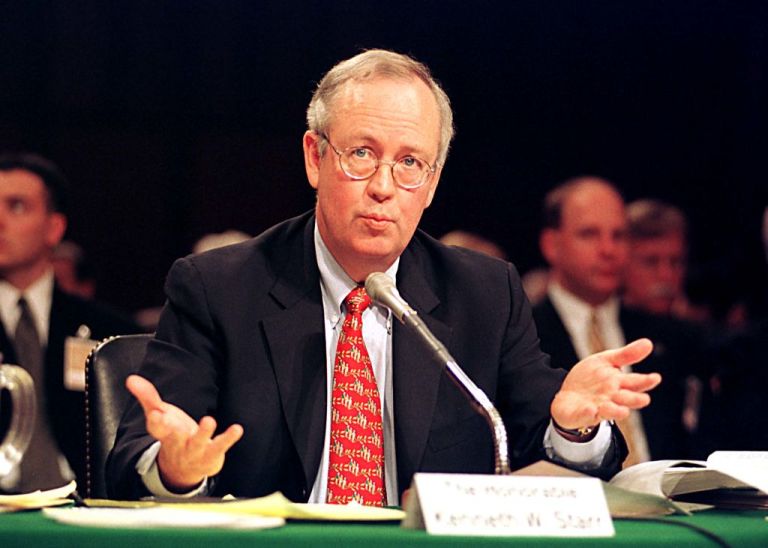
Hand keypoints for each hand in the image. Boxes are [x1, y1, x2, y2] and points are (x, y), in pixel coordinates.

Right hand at [126, 374, 243, 490]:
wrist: (184, 469)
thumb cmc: (172, 435)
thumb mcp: (160, 416)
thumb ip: (148, 396)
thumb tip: (131, 379)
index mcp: (164, 433)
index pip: (157, 428)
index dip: (156, 421)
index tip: (155, 414)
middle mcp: (178, 444)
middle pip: (174, 438)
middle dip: (173, 430)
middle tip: (173, 422)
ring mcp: (196, 450)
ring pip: (198, 442)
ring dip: (204, 433)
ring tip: (209, 421)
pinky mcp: (212, 454)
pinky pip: (220, 446)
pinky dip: (229, 438)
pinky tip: (237, 429)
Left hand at [550, 338, 660, 429]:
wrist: (568, 395)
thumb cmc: (591, 379)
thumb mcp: (606, 361)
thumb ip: (626, 355)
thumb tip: (648, 343)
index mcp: (620, 384)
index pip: (636, 383)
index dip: (646, 381)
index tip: (655, 377)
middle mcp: (612, 398)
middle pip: (627, 400)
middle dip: (635, 399)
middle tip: (644, 399)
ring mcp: (599, 408)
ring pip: (611, 412)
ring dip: (616, 411)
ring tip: (622, 410)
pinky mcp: (583, 415)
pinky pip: (586, 415)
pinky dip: (589, 412)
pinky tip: (591, 408)